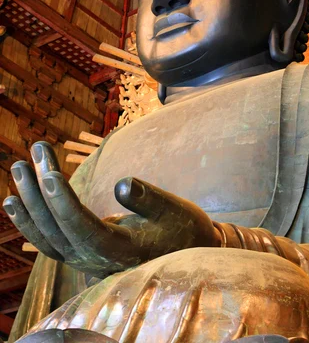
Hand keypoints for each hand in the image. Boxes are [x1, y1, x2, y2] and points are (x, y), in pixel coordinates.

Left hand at [3, 141, 218, 277]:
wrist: (183, 253)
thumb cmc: (182, 228)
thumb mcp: (174, 210)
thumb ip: (149, 199)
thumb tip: (123, 184)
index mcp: (120, 250)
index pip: (82, 226)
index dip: (62, 201)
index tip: (48, 173)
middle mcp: (95, 261)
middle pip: (57, 229)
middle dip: (40, 191)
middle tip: (32, 155)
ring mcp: (84, 259)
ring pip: (46, 236)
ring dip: (29, 203)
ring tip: (18, 168)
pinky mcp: (79, 252)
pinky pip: (47, 240)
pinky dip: (29, 220)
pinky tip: (13, 201)